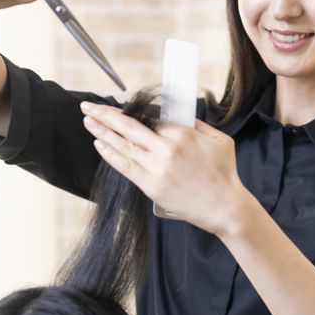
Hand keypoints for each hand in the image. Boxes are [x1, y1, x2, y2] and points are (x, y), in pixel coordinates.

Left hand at [80, 101, 248, 235]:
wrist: (226, 208)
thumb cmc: (225, 173)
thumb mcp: (218, 139)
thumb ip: (197, 124)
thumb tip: (176, 116)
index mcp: (183, 134)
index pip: (150, 118)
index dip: (134, 111)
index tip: (120, 107)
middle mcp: (166, 150)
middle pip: (129, 128)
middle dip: (105, 115)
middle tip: (88, 107)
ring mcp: (157, 170)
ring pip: (123, 147)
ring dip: (102, 132)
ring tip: (88, 121)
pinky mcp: (152, 187)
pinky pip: (126, 168)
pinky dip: (111, 155)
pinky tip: (100, 144)